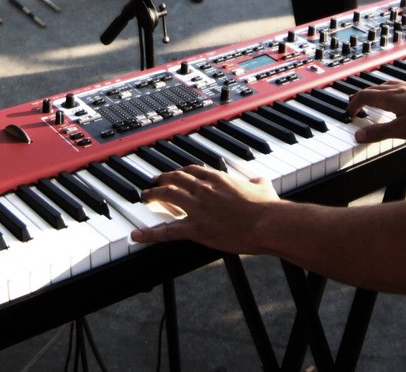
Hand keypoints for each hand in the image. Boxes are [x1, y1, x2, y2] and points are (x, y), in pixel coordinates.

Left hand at [132, 165, 277, 252]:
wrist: (267, 223)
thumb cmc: (268, 208)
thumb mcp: (264, 187)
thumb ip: (258, 182)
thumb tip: (260, 181)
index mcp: (219, 179)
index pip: (193, 170)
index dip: (181, 172)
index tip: (175, 174)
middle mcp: (204, 189)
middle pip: (175, 179)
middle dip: (162, 180)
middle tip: (154, 183)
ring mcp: (197, 208)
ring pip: (167, 196)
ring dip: (153, 196)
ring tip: (144, 198)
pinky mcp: (196, 229)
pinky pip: (167, 230)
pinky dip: (149, 234)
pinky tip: (136, 235)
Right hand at [347, 84, 405, 141]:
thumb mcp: (402, 130)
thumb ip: (379, 132)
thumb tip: (359, 135)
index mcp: (389, 96)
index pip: (363, 96)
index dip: (353, 104)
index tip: (349, 113)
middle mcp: (396, 88)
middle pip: (371, 89)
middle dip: (359, 98)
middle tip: (354, 107)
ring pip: (382, 87)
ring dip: (371, 94)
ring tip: (369, 102)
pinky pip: (393, 87)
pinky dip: (384, 93)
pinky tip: (393, 100)